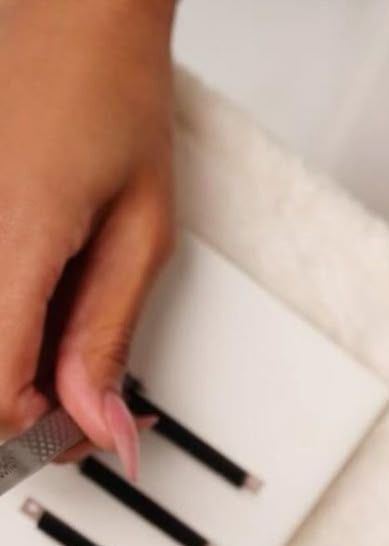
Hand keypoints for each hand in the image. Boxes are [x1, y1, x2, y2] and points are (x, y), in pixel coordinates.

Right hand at [0, 0, 177, 480]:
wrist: (69, 8)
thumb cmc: (110, 91)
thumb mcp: (143, 231)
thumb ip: (110, 335)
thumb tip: (101, 423)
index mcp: (12, 242)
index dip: (39, 430)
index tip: (86, 422)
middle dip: (28, 404)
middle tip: (86, 395)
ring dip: (14, 362)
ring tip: (67, 344)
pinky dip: (8, 318)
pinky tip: (39, 305)